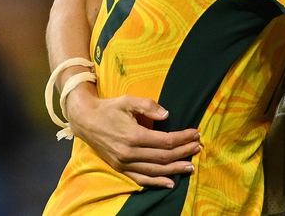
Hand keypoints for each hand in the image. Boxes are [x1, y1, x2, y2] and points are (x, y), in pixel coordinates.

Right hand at [64, 85, 200, 188]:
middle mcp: (129, 153)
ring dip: (175, 169)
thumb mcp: (129, 100)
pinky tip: (170, 183)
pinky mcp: (119, 168)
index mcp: (133, 135)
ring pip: (155, 171)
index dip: (183, 138)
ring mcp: (123, 163)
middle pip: (163, 157)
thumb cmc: (109, 108)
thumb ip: (149, 106)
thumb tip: (167, 115)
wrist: (85, 120)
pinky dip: (156, 182)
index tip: (196, 133)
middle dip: (183, 152)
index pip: (166, 141)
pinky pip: (140, 179)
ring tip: (191, 166)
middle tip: (198, 148)